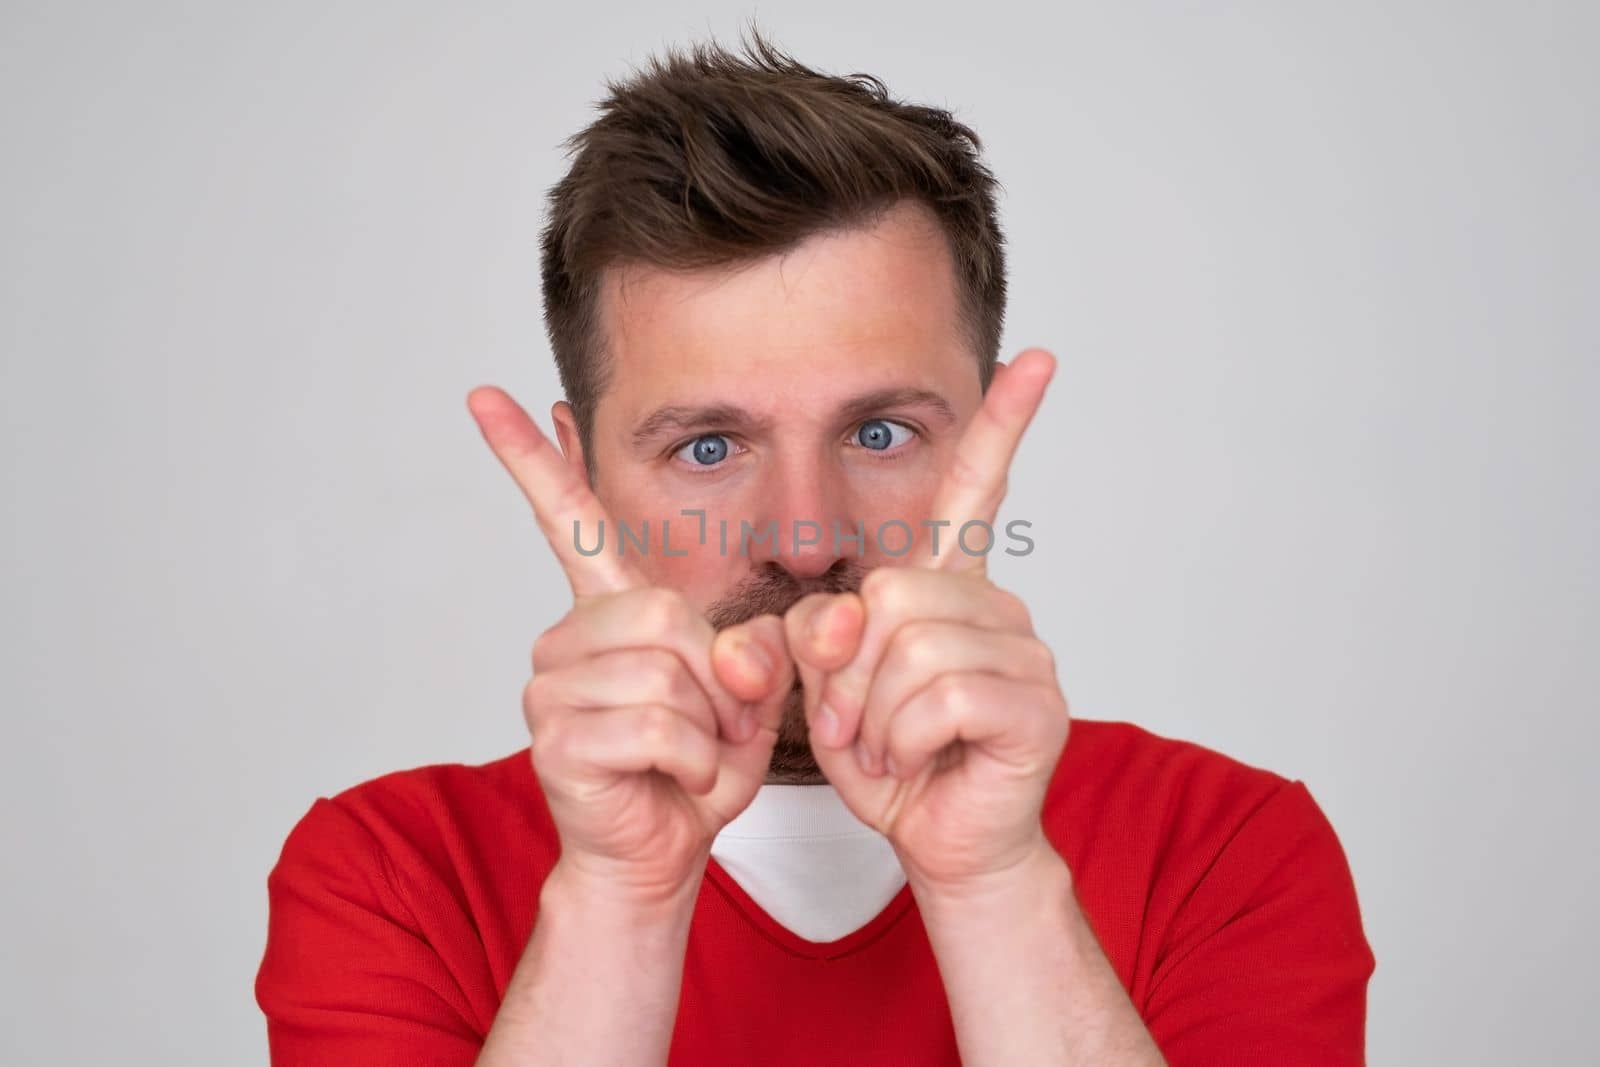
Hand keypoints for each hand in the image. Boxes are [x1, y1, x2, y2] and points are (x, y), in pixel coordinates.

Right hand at [468, 388, 794, 903]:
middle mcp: (568, 636)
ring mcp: (552, 685)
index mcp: (609, 611)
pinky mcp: (555, 737)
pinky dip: (694, 759)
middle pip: (667, 614)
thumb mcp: (750, 695)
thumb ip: (759, 651)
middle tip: (721, 722)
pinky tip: (678, 778)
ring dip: (710, 727)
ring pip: (667, 674)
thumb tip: (734, 647)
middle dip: (718, 678)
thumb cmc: (696, 766)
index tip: (484, 395)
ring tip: (692, 754)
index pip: (566, 517)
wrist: (662, 849)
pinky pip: (657, 725)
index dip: (528, 456)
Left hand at [784, 349, 1069, 893]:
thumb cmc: (891, 760)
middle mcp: (995, 608)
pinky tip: (918, 761)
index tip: (1037, 359)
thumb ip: (816, 636)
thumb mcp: (826, 690)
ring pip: (909, 647)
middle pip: (890, 592)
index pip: (976, 493)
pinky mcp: (1036, 704)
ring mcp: (1025, 654)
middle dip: (846, 673)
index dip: (1004, 427)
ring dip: (872, 715)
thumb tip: (840, 612)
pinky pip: (938, 695)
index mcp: (948, 590)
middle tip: (854, 724)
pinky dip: (902, 739)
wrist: (942, 840)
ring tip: (888, 747)